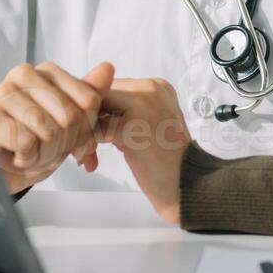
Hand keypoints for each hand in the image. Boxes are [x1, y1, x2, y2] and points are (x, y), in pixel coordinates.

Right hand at [0, 61, 114, 193]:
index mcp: (47, 71)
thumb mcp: (70, 121)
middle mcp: (23, 74)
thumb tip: (107, 68)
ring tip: (33, 154)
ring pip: (49, 131)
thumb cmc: (35, 142)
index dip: (86, 130)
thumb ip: (90, 95)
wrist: (0, 170)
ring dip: (46, 155)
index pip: (89, 100)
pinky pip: (26, 142)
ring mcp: (3, 94)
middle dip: (65, 145)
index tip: (73, 140)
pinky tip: (18, 156)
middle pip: (71, 117)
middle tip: (49, 150)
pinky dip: (27, 158)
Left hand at [97, 78, 191, 224]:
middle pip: (101, 94)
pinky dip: (88, 145)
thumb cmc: (167, 163)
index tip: (88, 133)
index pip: (111, 87)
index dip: (95, 110)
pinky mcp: (134, 124)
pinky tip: (90, 161)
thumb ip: (124, 112)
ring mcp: (143, 104)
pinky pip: (97, 128)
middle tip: (85, 147)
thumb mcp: (146, 126)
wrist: (188, 185)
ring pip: (96, 108)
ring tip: (86, 155)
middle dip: (87, 121)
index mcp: (157, 86)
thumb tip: (91, 111)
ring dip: (85, 132)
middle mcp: (151, 89)